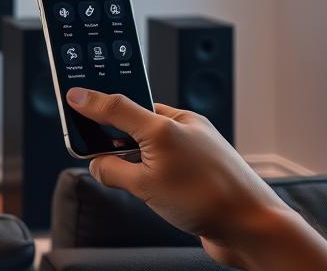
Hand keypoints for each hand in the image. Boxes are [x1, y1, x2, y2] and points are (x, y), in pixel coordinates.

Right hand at [66, 88, 326, 270]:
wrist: (253, 228)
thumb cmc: (209, 199)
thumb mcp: (146, 183)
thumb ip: (113, 168)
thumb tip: (97, 163)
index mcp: (170, 122)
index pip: (121, 104)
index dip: (93, 102)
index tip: (72, 97)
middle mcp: (184, 129)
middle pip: (135, 123)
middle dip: (114, 138)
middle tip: (92, 150)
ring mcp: (197, 148)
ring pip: (152, 146)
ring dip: (135, 160)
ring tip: (128, 181)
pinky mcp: (204, 169)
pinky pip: (168, 164)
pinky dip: (154, 173)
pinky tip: (154, 192)